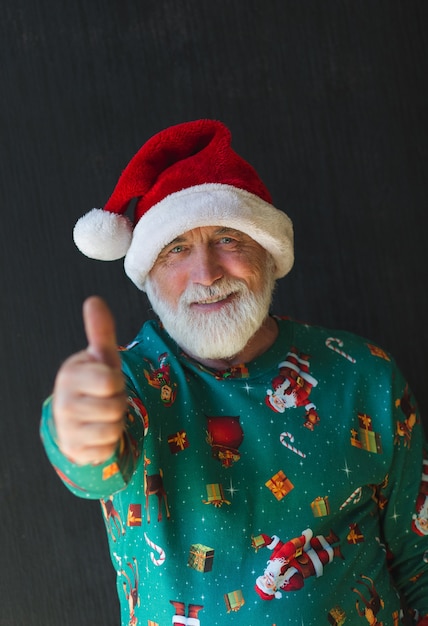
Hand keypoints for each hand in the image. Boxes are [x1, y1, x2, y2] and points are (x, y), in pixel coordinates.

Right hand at [52, 296, 126, 464]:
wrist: (76, 419)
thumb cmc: (94, 383)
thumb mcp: (101, 358)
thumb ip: (100, 331)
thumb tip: (94, 300)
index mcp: (70, 374)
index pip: (111, 380)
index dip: (117, 382)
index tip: (107, 382)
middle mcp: (63, 402)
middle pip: (115, 406)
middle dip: (118, 404)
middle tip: (107, 400)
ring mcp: (67, 428)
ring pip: (113, 429)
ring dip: (116, 424)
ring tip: (104, 416)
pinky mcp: (74, 450)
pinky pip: (107, 448)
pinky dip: (110, 443)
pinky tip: (98, 434)